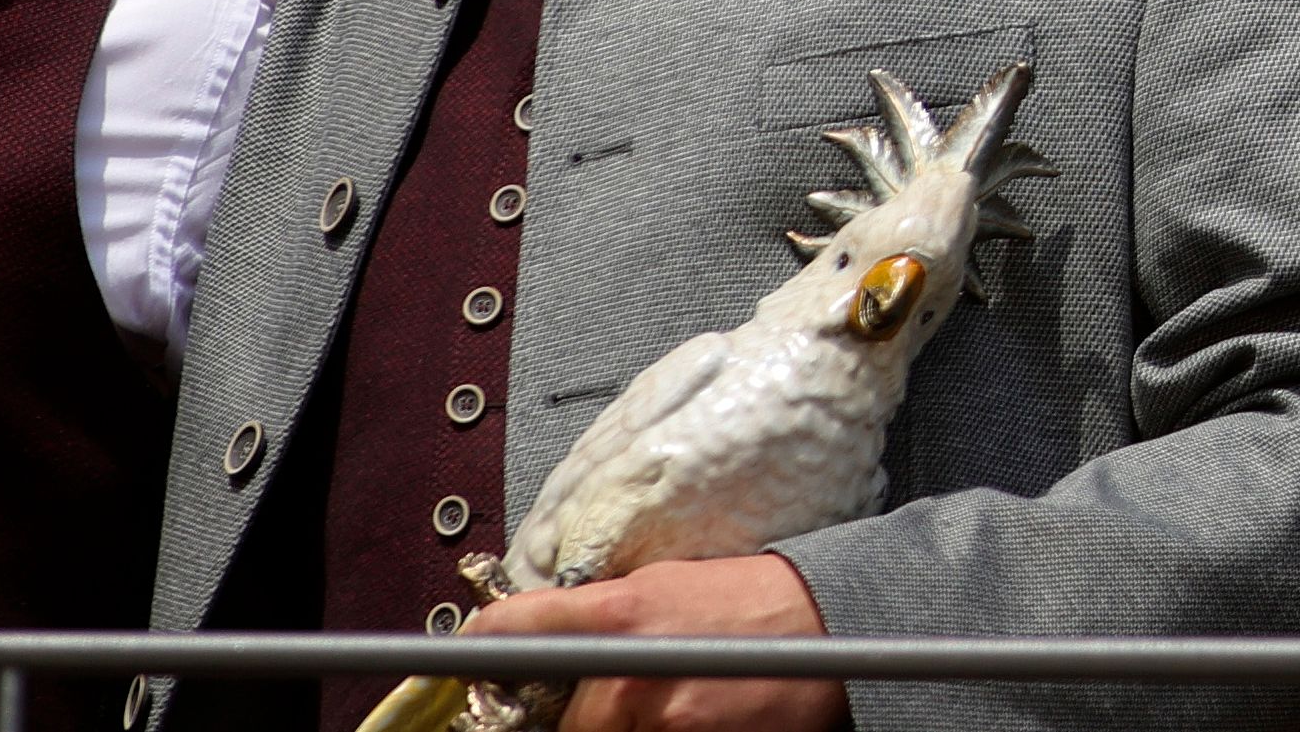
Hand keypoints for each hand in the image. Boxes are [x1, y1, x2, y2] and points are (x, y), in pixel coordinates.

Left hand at [459, 554, 842, 731]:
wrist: (834, 624)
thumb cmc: (755, 602)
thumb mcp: (668, 584)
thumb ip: (601, 614)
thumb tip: (544, 648)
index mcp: (619, 612)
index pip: (512, 630)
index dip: (477, 648)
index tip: (465, 663)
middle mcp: (628, 669)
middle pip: (552, 721)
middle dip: (572, 719)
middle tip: (615, 704)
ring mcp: (659, 717)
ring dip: (620, 730)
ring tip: (671, 707)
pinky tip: (692, 718)